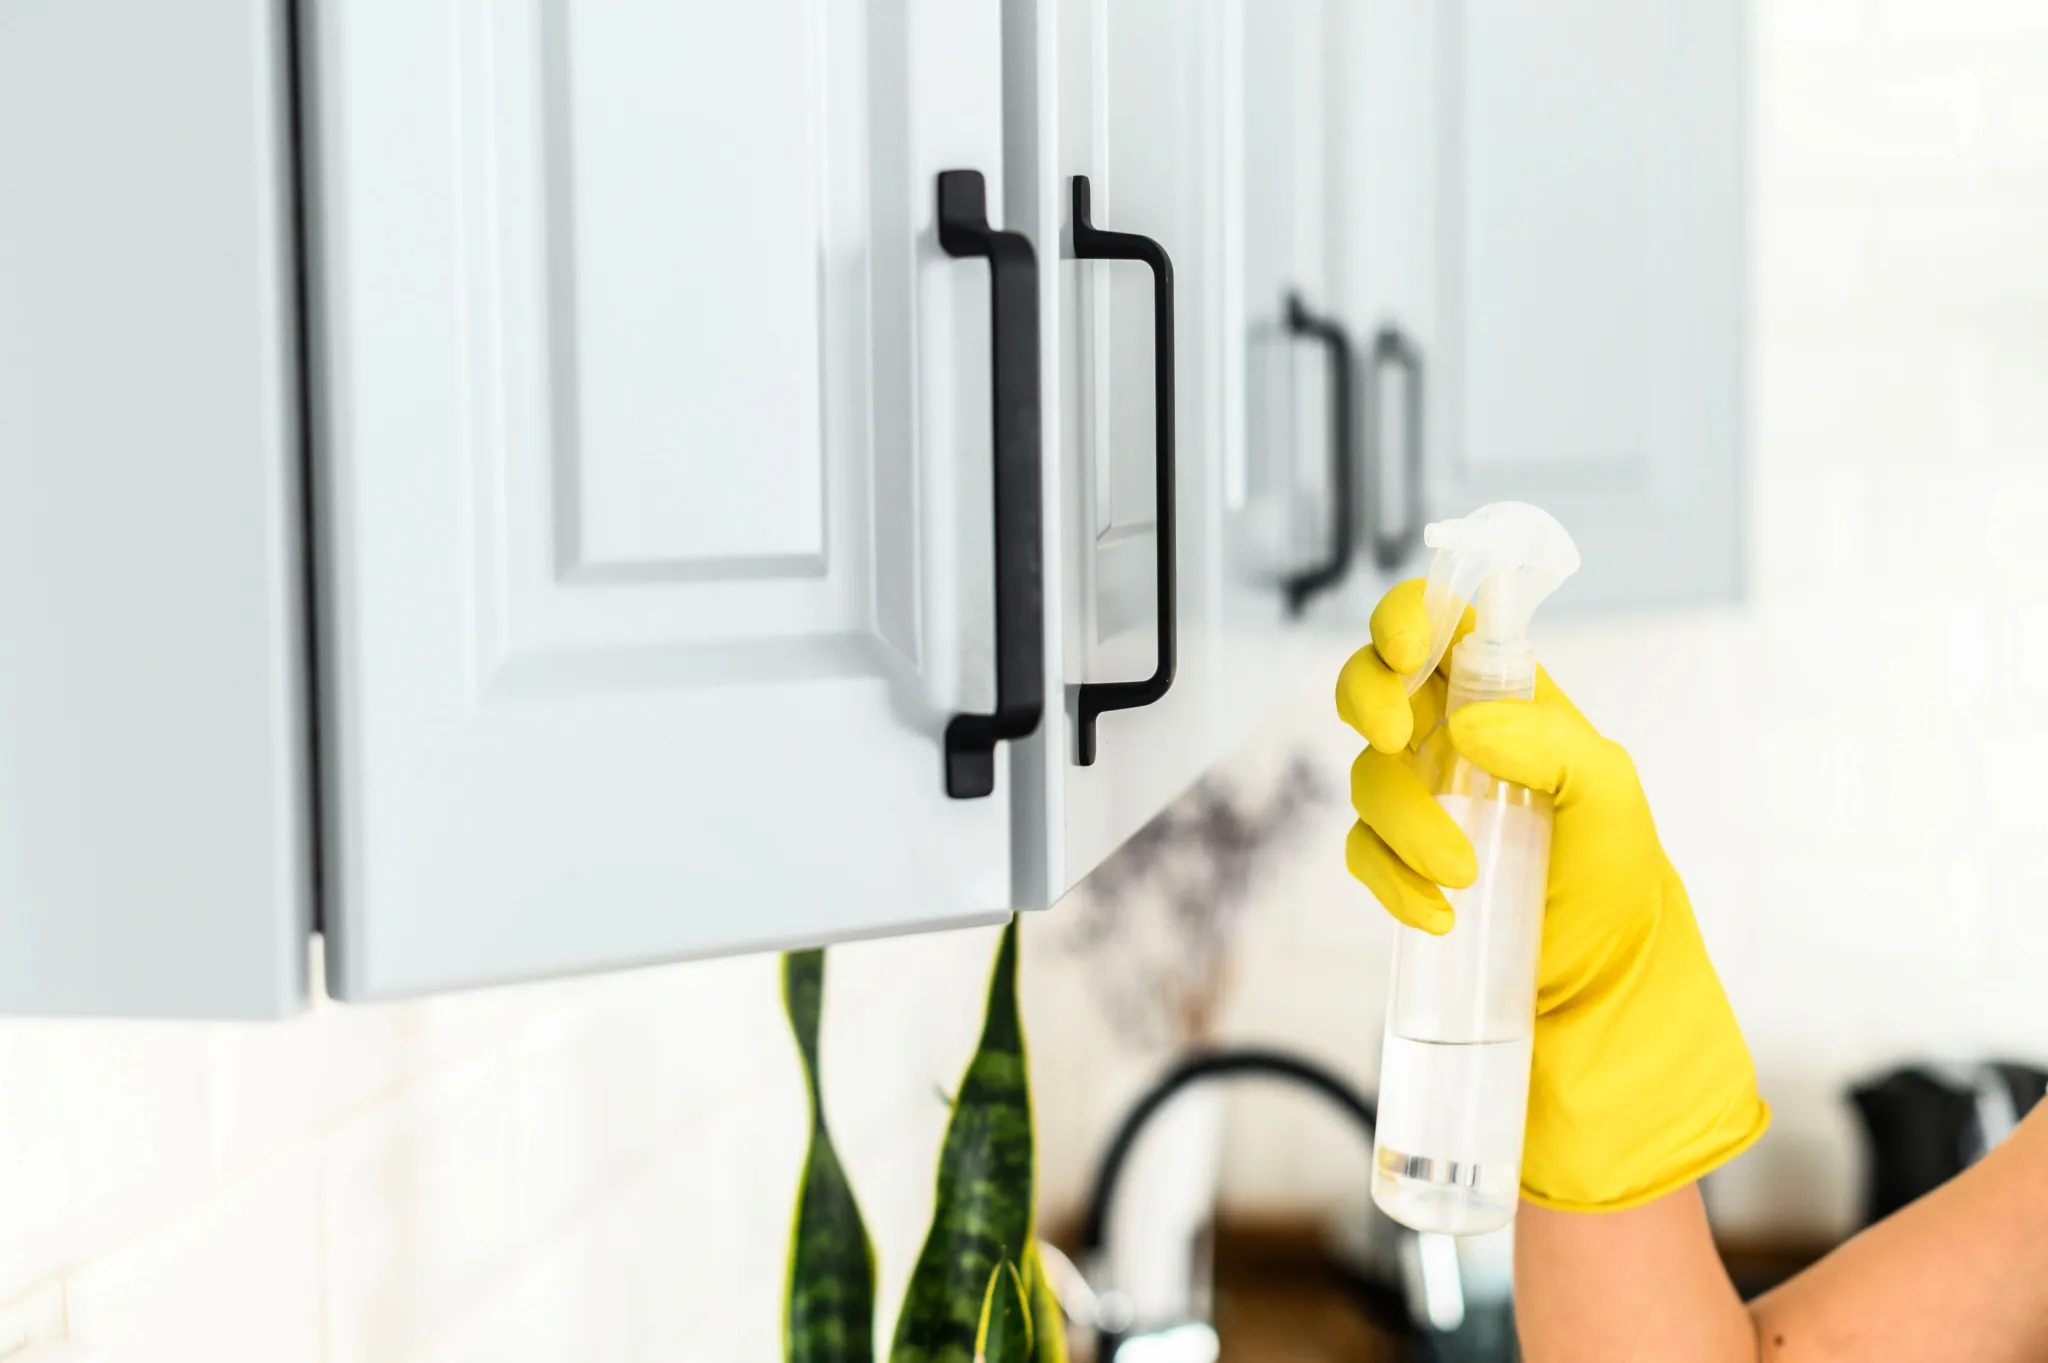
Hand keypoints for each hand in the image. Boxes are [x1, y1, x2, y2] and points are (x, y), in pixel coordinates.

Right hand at [1336, 580, 1768, 1211]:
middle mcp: (1456, 740)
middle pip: (1372, 681)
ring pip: (1365, 776)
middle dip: (1369, 698)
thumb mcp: (1612, 802)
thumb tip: (1470, 723)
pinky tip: (1440, 915)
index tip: (1410, 644)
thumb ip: (1555, 745)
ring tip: (1466, 876)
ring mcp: (1422, 802)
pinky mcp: (1399, 865)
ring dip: (1404, 822)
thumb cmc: (1618, 889)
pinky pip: (1361, 853)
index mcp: (1510, 701)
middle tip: (1399, 736)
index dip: (1411, 613)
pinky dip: (1391, 882)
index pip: (1445, 623)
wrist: (1600, 1000)